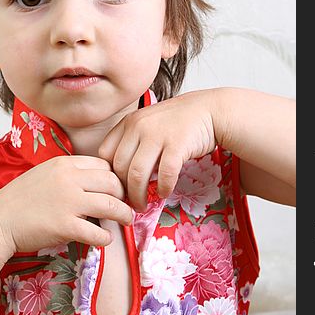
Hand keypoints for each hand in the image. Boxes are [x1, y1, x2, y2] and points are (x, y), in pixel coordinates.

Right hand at [0, 155, 132, 254]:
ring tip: (126, 220)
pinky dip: (106, 237)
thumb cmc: (21, 199)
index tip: (117, 190)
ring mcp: (67, 202)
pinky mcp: (64, 226)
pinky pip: (97, 232)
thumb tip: (98, 182)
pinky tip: (105, 239)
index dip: (115, 178)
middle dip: (124, 194)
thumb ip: (70, 174)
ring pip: (110, 205)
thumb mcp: (46, 173)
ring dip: (123, 215)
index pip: (103, 165)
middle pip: (112, 182)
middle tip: (125, 205)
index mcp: (64, 164)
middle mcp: (68, 179)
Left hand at [98, 91, 217, 211]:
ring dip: (138, 195)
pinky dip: (162, 188)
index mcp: (129, 122)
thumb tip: (121, 175)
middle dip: (123, 190)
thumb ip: (133, 142)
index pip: (105, 153)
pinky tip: (164, 193)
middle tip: (130, 202)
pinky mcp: (177, 144)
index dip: (109, 174)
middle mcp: (139, 126)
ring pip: (137, 174)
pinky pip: (164, 174)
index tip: (118, 187)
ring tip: (143, 205)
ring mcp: (157, 134)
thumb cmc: (178, 121)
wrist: (209, 109)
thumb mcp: (148, 123)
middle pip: (120, 167)